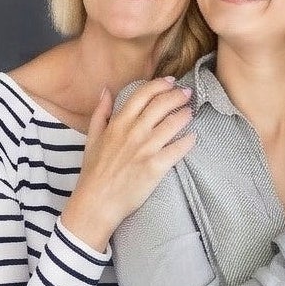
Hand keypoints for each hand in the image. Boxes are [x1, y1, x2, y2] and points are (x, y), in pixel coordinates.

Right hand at [62, 78, 193, 249]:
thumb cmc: (93, 173)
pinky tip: (193, 138)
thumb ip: (100, 113)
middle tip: (187, 94)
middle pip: (162, 104)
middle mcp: (133, 132)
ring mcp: (145, 149)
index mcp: (118, 123)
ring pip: (173, 123)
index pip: (143, 94)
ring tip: (190, 113)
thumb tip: (106, 90)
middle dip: (178, 95)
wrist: (96, 203)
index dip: (160, 84)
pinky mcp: (155, 167)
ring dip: (185, 115)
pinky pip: (178, 149)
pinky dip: (188, 141)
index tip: (171, 82)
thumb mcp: (91, 139)